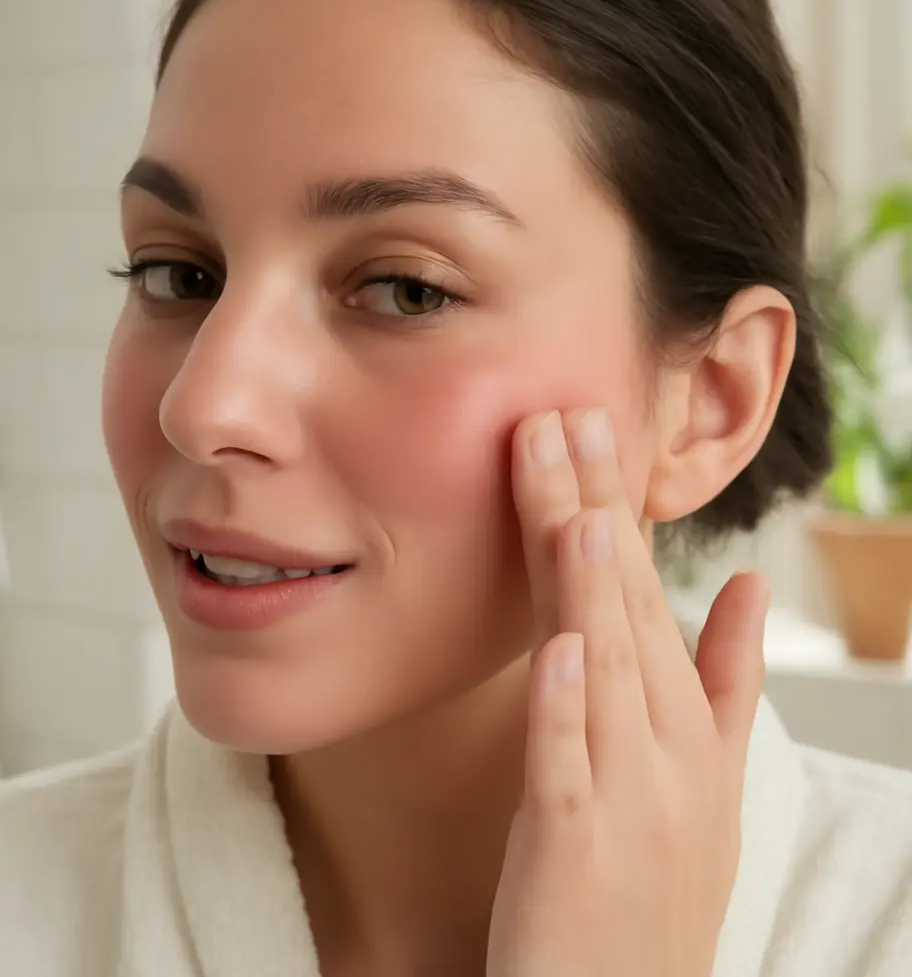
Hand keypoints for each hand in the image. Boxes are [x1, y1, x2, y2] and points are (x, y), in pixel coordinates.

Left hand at [487, 408, 768, 976]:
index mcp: (685, 721)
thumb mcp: (708, 773)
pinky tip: (555, 649)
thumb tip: (742, 582)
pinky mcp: (573, 847)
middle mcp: (664, 747)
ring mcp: (623, 795)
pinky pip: (566, 766)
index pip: (646, 589)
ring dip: (589, 589)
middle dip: (594, 511)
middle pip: (622, 608)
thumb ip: (726, 676)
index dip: (618, 508)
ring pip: (603, 669)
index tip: (592, 429)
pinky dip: (563, 707)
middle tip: (567, 418)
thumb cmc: (654, 878)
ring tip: (575, 509)